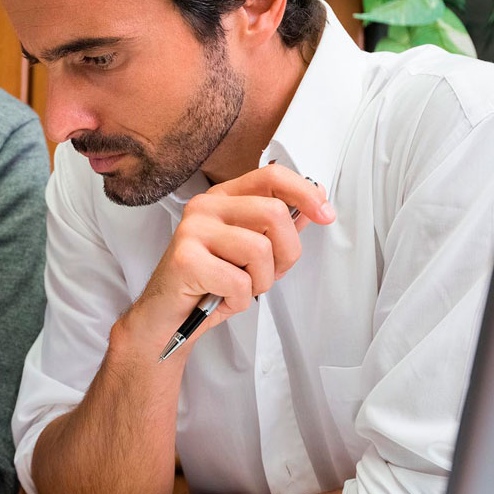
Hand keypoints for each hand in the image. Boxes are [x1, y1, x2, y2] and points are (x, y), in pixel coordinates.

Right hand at [128, 163, 335, 350]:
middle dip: (286, 253)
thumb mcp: (251, 254)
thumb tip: (316, 204)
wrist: (168, 318)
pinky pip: (239, 281)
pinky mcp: (186, 259)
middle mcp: (206, 206)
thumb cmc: (210, 284)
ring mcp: (192, 230)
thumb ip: (279, 227)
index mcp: (224, 198)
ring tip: (239, 288)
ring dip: (260, 281)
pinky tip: (222, 298)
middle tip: (269, 273)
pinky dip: (239, 300)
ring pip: (260, 250)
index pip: (271, 175)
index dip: (305, 192)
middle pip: (274, 212)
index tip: (325, 215)